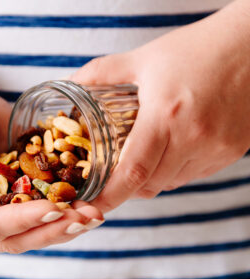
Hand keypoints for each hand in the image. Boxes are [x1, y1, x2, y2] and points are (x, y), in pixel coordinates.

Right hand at [0, 83, 103, 252]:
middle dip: (53, 229)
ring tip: (94, 214)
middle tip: (85, 219)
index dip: (25, 221)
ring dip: (66, 224)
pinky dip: (69, 207)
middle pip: (19, 237)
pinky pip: (47, 207)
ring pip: (37, 228)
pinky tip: (91, 201)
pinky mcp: (24, 196)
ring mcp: (3, 210)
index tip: (54, 209)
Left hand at [70, 1, 249, 212]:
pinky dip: (176, 171)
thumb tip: (71, 83)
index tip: (91, 204)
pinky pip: (195, 174)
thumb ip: (102, 72)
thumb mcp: (144, 58)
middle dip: (126, 188)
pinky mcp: (233, 151)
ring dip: (151, 179)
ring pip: (172, 182)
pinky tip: (170, 150)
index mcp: (166, 116)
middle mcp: (194, 138)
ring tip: (140, 158)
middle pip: (150, 184)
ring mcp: (217, 148)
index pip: (132, 173)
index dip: (109, 195)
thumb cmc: (198, 48)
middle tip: (109, 177)